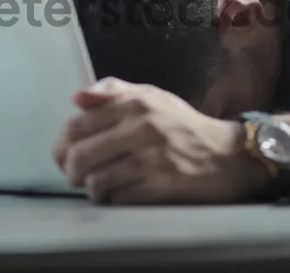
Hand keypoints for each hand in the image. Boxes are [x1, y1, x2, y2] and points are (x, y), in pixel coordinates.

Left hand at [52, 78, 268, 203]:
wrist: (227, 155)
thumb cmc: (183, 125)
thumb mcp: (152, 96)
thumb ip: (113, 91)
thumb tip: (76, 97)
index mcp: (135, 103)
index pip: (76, 125)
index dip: (61, 145)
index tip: (63, 154)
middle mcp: (142, 127)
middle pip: (80, 155)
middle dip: (70, 171)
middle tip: (76, 175)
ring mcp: (152, 158)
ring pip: (96, 181)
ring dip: (93, 188)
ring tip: (100, 185)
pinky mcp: (162, 186)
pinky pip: (119, 198)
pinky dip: (114, 199)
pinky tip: (122, 192)